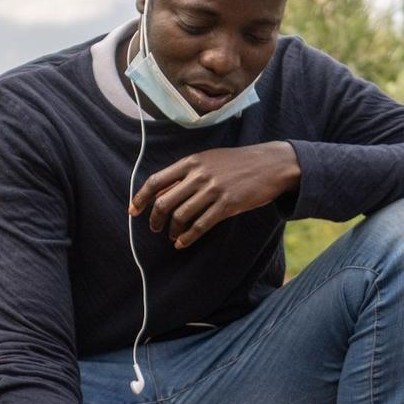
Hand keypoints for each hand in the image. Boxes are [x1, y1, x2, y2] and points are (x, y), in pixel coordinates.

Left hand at [130, 142, 299, 248]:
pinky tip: (182, 243)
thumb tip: (162, 193)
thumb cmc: (237, 163)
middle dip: (155, 219)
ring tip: (172, 236)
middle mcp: (199, 175)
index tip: (133, 211)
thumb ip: (186, 174)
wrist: (270, 164)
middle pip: (164, 202)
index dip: (141, 198)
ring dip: (172, 230)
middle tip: (155, 228)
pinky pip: (200, 225)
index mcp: (191, 162)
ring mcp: (213, 190)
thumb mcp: (209, 160)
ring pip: (180, 216)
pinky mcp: (227, 205)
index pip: (156, 181)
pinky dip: (187, 237)